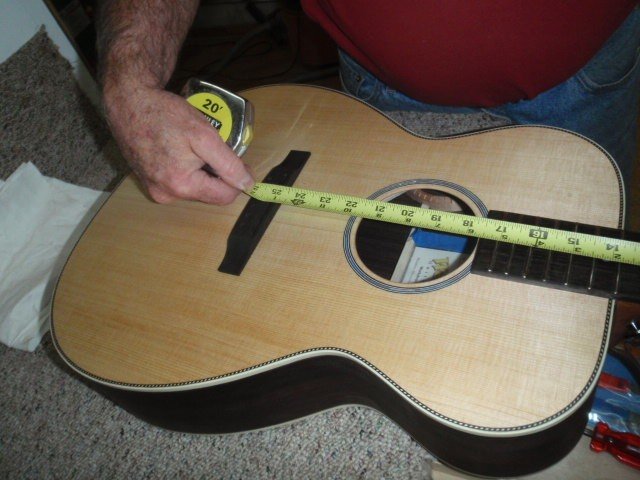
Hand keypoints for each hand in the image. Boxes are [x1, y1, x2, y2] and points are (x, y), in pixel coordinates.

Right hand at [103, 85, 253, 204]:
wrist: (128, 102)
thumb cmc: (164, 115)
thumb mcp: (204, 135)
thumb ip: (228, 164)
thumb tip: (246, 184)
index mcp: (181, 186)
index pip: (224, 196)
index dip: (238, 179)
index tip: (241, 161)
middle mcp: (166, 194)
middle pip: (209, 192)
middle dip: (217, 173)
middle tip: (215, 148)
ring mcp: (155, 189)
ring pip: (195, 187)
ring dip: (202, 170)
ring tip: (195, 146)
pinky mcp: (149, 181)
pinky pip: (179, 181)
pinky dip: (187, 168)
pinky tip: (182, 150)